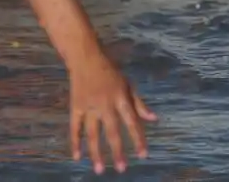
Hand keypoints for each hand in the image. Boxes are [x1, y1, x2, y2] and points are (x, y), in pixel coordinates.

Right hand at [68, 52, 157, 173]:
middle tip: (122, 169)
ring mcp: (89, 106)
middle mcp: (106, 104)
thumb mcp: (128, 84)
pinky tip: (77, 156)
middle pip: (112, 131)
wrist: (85, 58)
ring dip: (96, 153)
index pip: (132, 121)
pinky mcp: (76, 107)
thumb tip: (154, 119)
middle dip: (117, 151)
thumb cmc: (110, 71)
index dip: (138, 139)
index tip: (144, 155)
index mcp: (121, 97)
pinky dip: (75, 142)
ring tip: (99, 170)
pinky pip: (75, 127)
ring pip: (92, 134)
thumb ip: (139, 103)